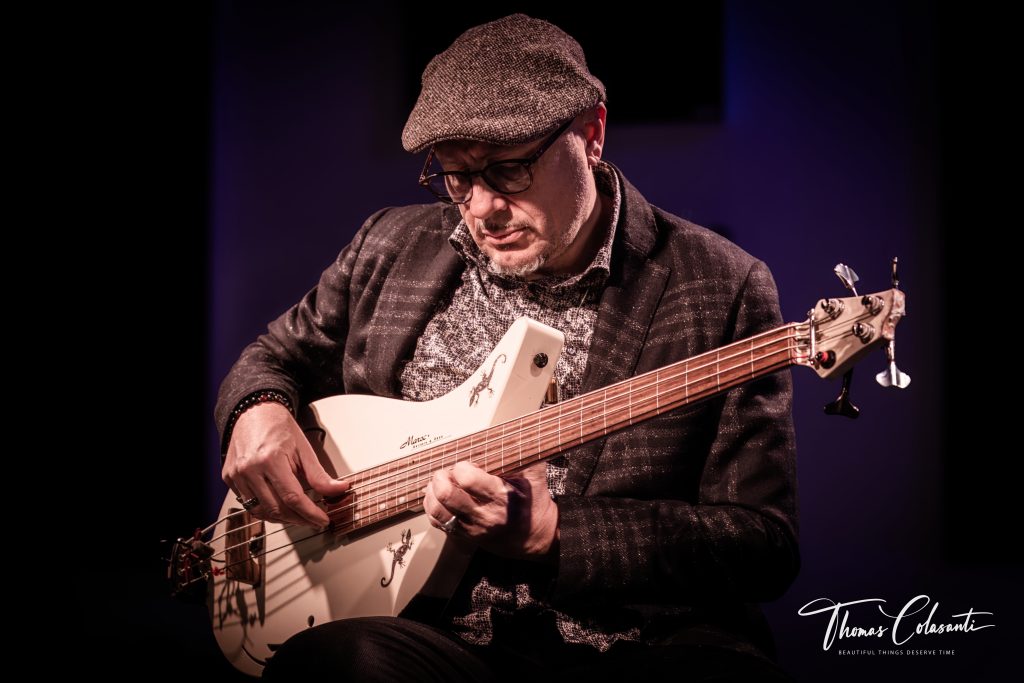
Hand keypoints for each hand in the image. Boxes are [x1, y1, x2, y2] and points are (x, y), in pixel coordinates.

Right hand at [222, 402, 349, 527]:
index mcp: (270, 459)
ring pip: (260, 512)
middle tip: (313, 520)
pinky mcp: (229, 478)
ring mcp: (236, 475)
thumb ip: (319, 475)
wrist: (254, 412)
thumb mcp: (303, 449)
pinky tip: (278, 506)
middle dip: (298, 519)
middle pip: (276, 509)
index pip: (293, 498)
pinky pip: (248, 504)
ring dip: (282, 518)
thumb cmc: (279, 427)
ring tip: (298, 515)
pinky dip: (265, 510)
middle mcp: (249, 469)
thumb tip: (339, 490)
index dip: (310, 513)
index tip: (322, 520)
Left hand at [422, 462, 557, 559]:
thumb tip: (513, 430)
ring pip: (437, 509)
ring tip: (443, 483)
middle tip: (449, 472)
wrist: (532, 536)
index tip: (467, 465)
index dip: (462, 467)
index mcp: (502, 497)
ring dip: (434, 491)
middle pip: (446, 495)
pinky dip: (433, 505)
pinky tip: (441, 496)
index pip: (467, 479)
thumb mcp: (534, 476)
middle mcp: (484, 515)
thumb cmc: (532, 502)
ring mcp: (471, 528)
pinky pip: (436, 521)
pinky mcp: (462, 535)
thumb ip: (522, 453)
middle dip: (442, 477)